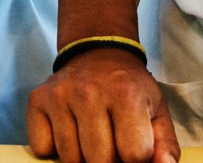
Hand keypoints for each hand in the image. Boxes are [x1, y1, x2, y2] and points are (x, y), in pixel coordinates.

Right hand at [27, 49, 178, 162]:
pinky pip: (43, 149)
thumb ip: (165, 145)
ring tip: (92, 135)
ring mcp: (60, 95)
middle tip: (112, 141)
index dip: (136, 157)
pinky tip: (70, 130)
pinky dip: (55, 149)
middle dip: (109, 160)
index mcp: (126, 94)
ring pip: (70, 160)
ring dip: (83, 157)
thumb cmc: (130, 88)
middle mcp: (89, 92)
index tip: (134, 144)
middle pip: (100, 161)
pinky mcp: (37, 100)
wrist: (98, 52)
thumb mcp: (157, 110)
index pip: (134, 155)